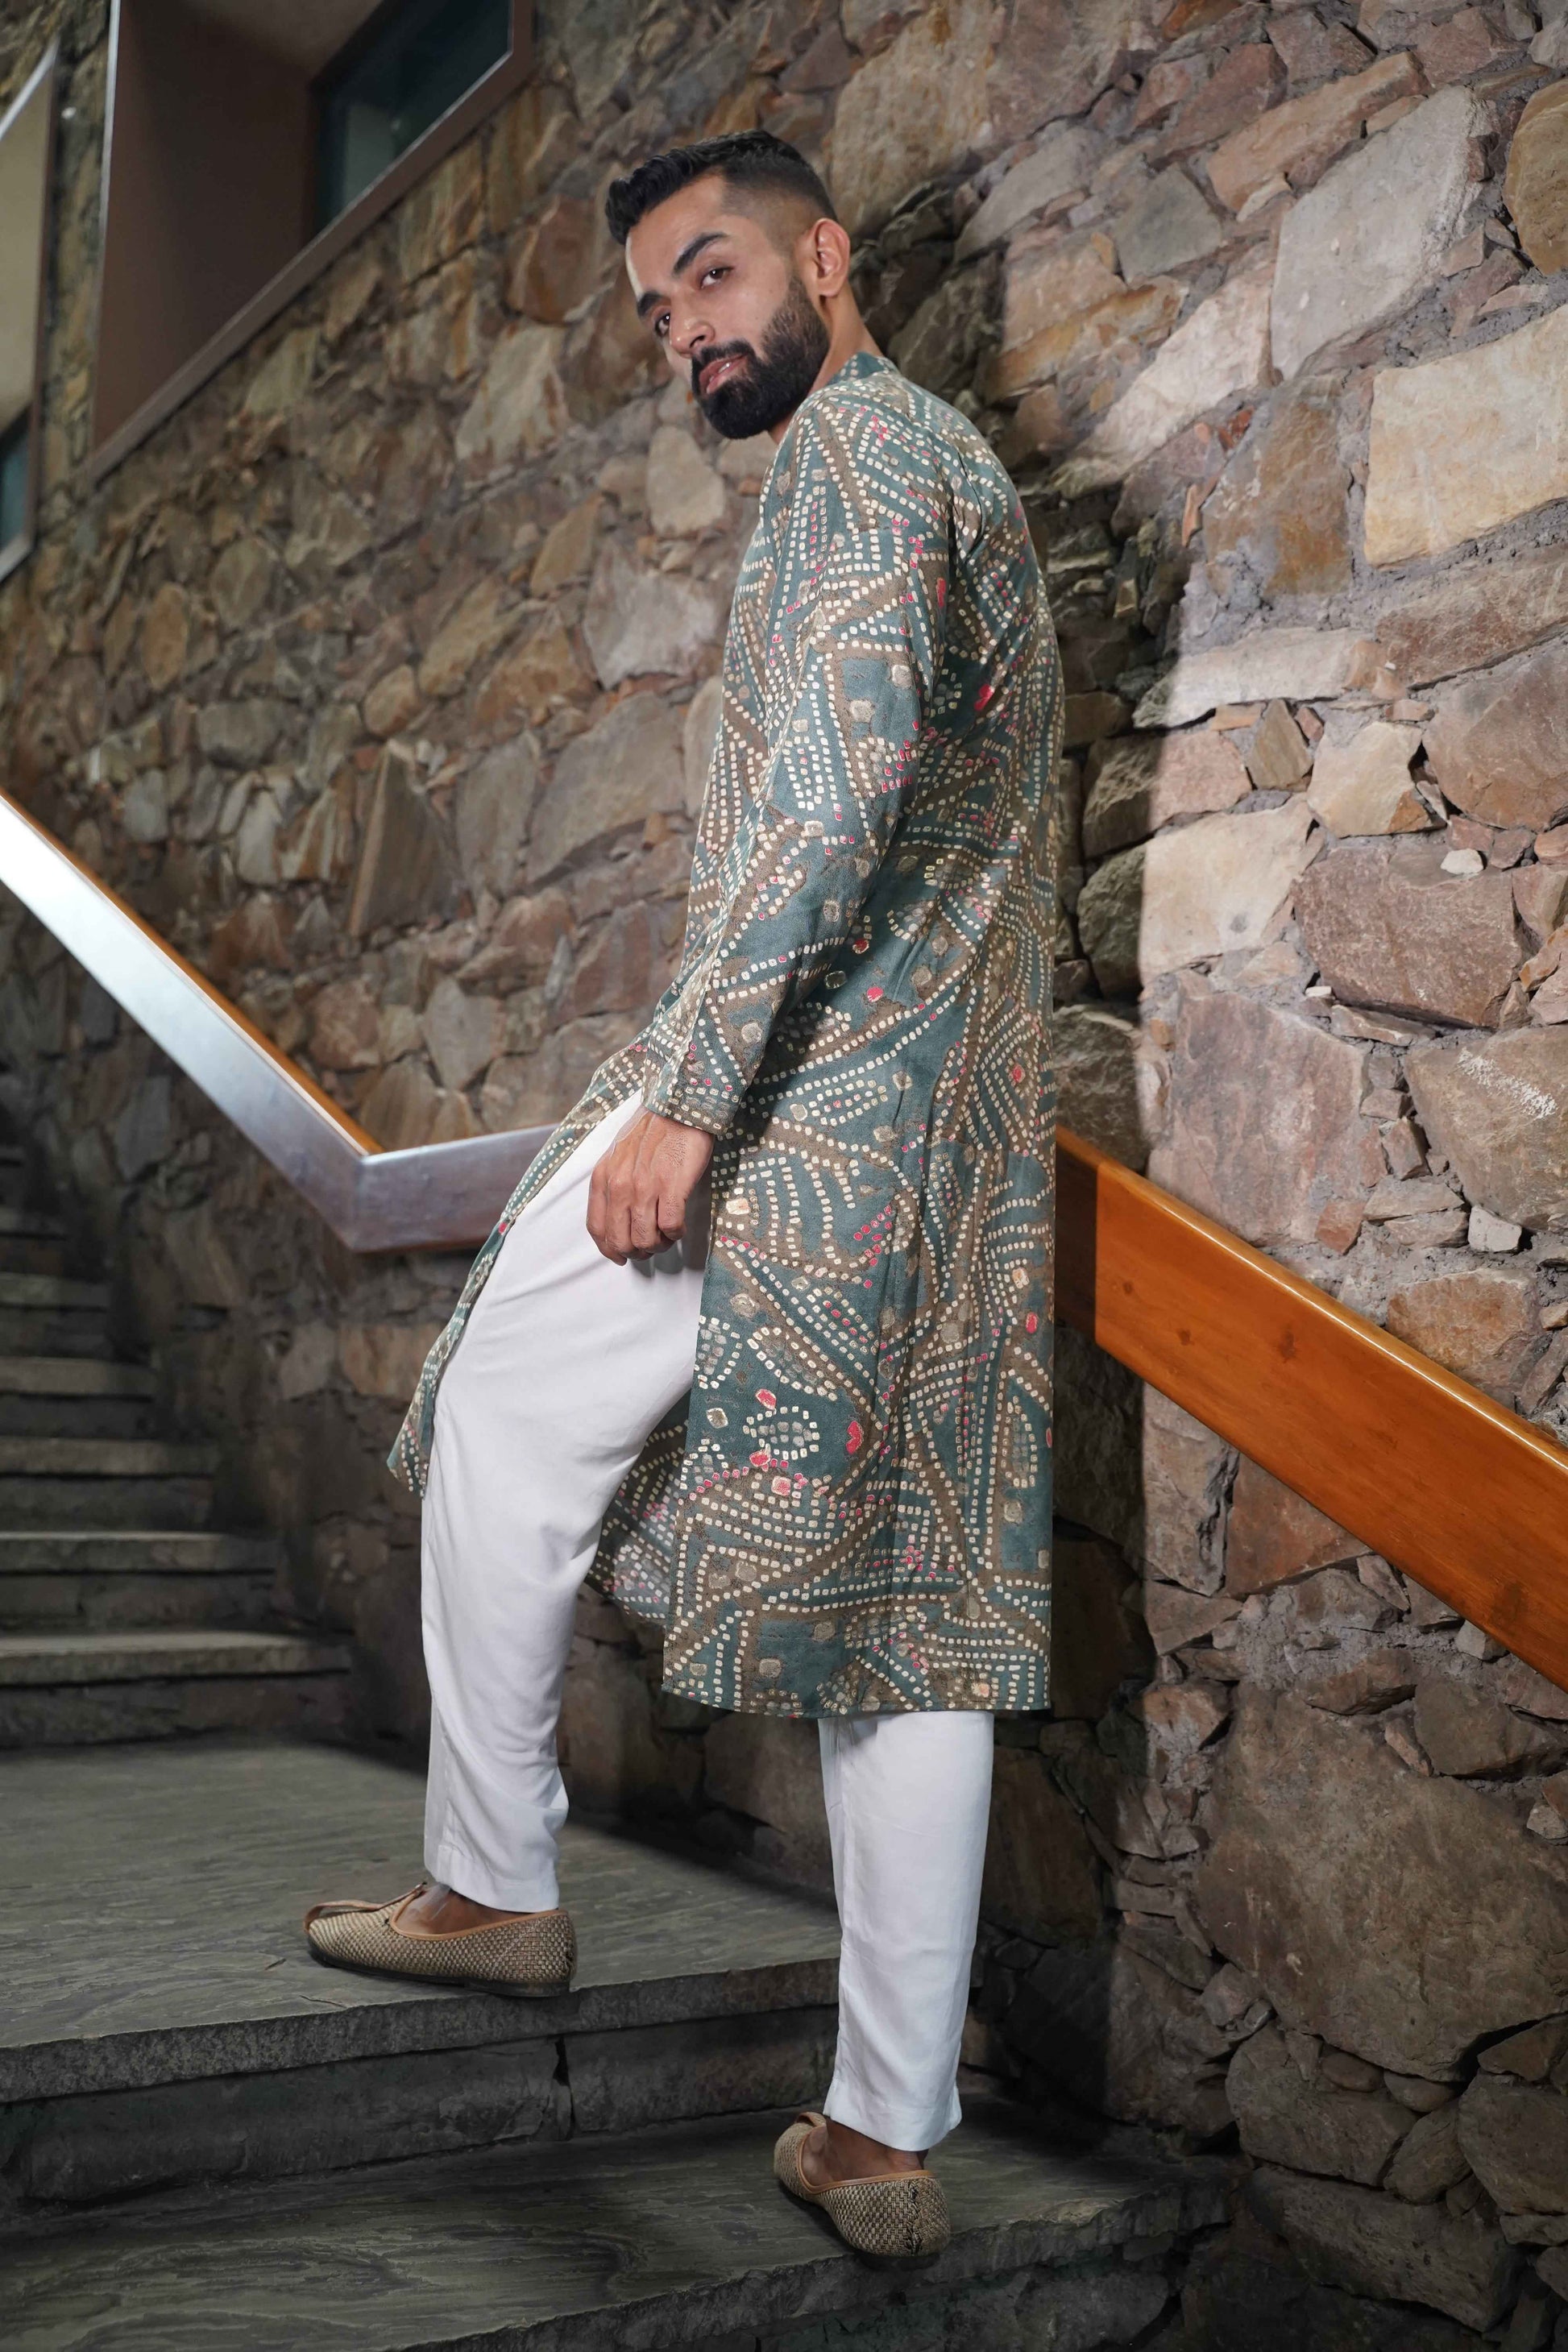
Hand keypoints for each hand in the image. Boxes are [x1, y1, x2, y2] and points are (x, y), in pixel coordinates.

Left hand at [586, 1106, 712, 1263]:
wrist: (678, 1108)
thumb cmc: (651, 1130)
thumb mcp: (618, 1154)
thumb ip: (612, 1182)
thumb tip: (618, 1215)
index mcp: (603, 1178)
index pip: (598, 1229)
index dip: (609, 1249)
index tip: (620, 1256)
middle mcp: (619, 1186)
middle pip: (621, 1241)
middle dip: (637, 1251)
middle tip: (650, 1246)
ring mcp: (645, 1188)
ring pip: (646, 1240)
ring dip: (659, 1244)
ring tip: (667, 1235)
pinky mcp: (671, 1188)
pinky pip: (670, 1227)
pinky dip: (675, 1233)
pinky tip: (679, 1225)